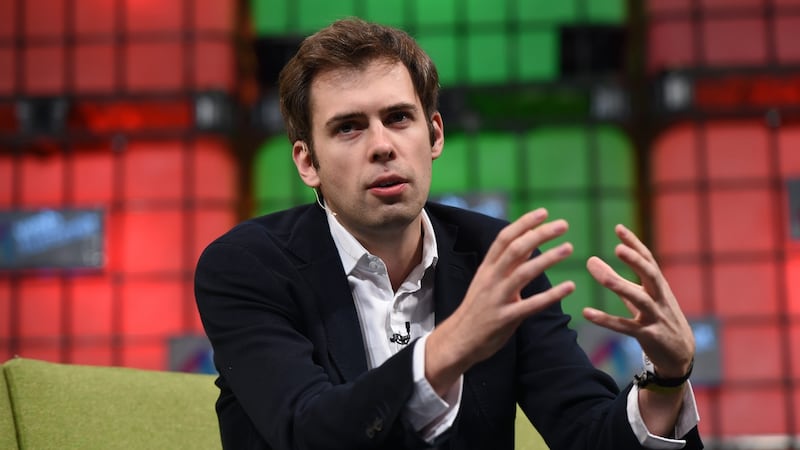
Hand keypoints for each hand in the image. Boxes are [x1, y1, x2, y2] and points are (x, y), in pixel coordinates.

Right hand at [425, 208, 575, 394]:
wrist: (458, 340)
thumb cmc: (477, 309)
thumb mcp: (488, 282)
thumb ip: (508, 265)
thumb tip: (529, 245)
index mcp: (487, 268)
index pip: (504, 238)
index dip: (523, 223)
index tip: (543, 212)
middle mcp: (491, 279)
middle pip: (515, 249)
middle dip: (539, 234)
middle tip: (562, 225)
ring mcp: (497, 298)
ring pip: (523, 273)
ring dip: (547, 258)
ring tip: (568, 248)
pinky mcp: (505, 318)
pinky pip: (531, 305)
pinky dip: (551, 295)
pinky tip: (569, 286)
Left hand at [583, 224, 694, 377]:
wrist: (680, 354)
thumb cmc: (658, 318)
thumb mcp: (641, 297)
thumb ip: (617, 280)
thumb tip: (591, 261)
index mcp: (658, 285)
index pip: (648, 259)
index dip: (634, 244)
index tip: (619, 228)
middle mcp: (659, 298)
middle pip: (651, 274)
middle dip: (636, 260)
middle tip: (618, 248)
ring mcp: (656, 317)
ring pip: (640, 299)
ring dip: (621, 286)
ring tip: (602, 276)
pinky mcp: (648, 336)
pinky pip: (625, 327)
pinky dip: (605, 320)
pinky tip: (587, 313)